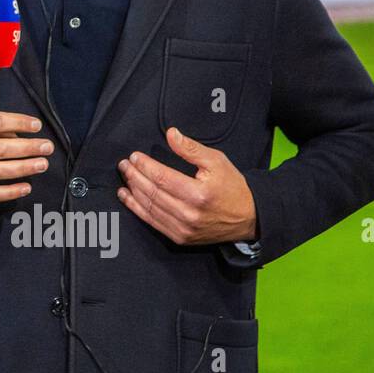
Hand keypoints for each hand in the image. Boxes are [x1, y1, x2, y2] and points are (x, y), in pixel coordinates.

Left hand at [116, 126, 257, 244]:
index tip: (134, 156)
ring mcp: (183, 228)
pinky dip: (136, 209)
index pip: (162, 177)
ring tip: (125, 177)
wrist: (249, 218)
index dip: (145, 166)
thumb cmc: (233, 187)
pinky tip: (127, 197)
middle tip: (124, 164)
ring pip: (149, 207)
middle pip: (153, 192)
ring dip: (132, 191)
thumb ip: (191, 149)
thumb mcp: (217, 161)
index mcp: (199, 194)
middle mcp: (189, 214)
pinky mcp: (180, 237)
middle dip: (134, 176)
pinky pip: (152, 222)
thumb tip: (171, 134)